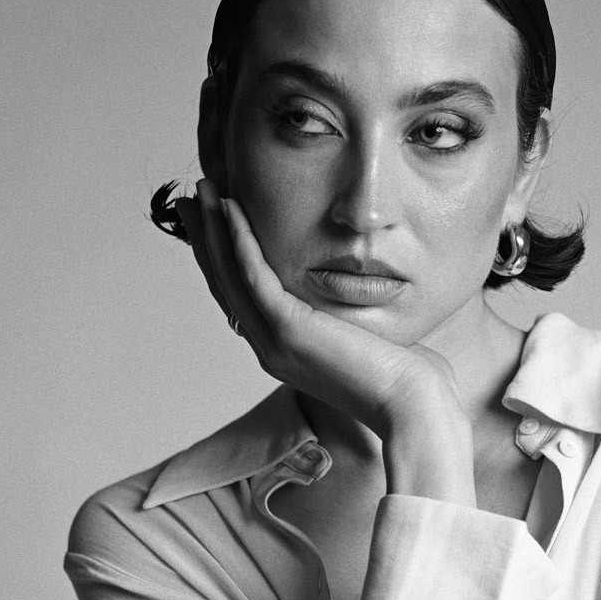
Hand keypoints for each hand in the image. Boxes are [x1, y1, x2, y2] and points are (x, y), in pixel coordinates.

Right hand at [176, 180, 465, 443]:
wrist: (412, 408)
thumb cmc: (405, 381)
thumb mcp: (367, 339)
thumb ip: (350, 317)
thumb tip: (363, 290)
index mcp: (285, 351)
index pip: (243, 297)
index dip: (223, 259)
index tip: (212, 222)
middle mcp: (270, 348)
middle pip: (225, 284)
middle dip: (205, 239)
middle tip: (188, 200)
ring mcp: (275, 342)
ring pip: (230, 277)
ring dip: (211, 230)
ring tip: (199, 191)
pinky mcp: (289, 331)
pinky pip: (253, 276)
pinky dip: (238, 241)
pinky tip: (228, 210)